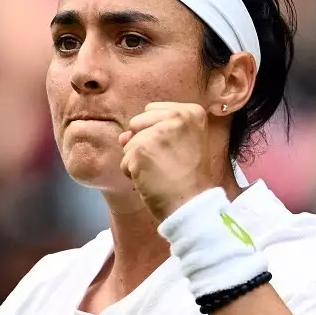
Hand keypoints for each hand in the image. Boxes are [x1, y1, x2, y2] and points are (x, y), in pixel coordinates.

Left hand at [119, 102, 226, 220]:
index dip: (156, 133)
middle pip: (138, 122)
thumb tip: (123, 136)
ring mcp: (158, 131)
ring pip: (129, 143)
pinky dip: (133, 173)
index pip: (152, 110)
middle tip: (168, 162)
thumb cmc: (188, 178)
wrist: (191, 204)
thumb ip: (152, 131)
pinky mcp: (142, 148)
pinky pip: (125, 160)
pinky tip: (152, 180)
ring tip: (161, 172)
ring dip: (138, 161)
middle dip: (144, 144)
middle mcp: (177, 116)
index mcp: (192, 112)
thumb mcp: (181, 145)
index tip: (175, 150)